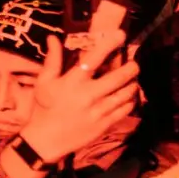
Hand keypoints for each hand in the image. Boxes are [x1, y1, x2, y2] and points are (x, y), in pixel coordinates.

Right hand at [19, 31, 138, 164]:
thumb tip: (53, 37)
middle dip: (130, 69)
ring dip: (132, 85)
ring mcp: (98, 112)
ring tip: (135, 79)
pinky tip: (131, 97)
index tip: (121, 35)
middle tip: (135, 63)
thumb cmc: (44, 108)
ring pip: (122, 95)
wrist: (45, 142)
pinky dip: (129, 103)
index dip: (109, 45)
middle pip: (116, 79)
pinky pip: (122, 112)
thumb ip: (52, 59)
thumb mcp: (44, 82)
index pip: (94, 58)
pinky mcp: (103, 126)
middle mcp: (88, 95)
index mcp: (74, 81)